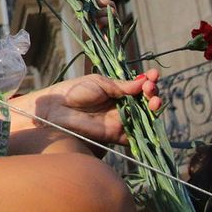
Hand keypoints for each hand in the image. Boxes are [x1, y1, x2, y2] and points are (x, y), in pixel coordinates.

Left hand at [22, 69, 161, 147]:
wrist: (56, 109)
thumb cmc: (74, 91)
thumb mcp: (100, 83)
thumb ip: (121, 86)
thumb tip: (144, 81)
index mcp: (118, 91)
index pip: (140, 87)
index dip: (149, 81)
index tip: (154, 74)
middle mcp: (122, 106)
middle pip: (145, 102)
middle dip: (153, 94)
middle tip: (151, 88)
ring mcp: (120, 121)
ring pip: (144, 118)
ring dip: (153, 109)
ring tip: (154, 100)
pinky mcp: (116, 135)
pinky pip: (135, 136)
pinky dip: (146, 131)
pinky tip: (150, 120)